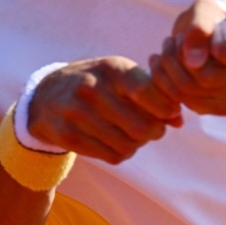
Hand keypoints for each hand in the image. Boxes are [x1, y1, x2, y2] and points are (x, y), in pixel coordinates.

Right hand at [26, 56, 182, 163]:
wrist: (47, 95)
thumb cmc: (97, 82)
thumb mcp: (122, 76)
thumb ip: (153, 92)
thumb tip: (179, 119)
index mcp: (111, 68)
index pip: (147, 92)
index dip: (166, 108)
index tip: (170, 113)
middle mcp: (92, 88)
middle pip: (142, 127)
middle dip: (155, 132)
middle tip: (154, 129)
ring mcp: (77, 113)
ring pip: (128, 145)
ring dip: (138, 145)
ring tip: (135, 135)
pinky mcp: (68, 135)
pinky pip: (111, 156)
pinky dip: (121, 153)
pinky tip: (117, 142)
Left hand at [148, 0, 225, 115]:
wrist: (212, 37)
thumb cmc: (213, 19)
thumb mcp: (205, 10)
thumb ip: (199, 27)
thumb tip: (194, 61)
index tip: (210, 43)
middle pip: (212, 79)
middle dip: (180, 58)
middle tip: (172, 40)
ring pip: (195, 93)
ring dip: (171, 70)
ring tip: (168, 50)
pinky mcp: (224, 107)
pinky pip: (190, 103)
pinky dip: (170, 85)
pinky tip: (167, 67)